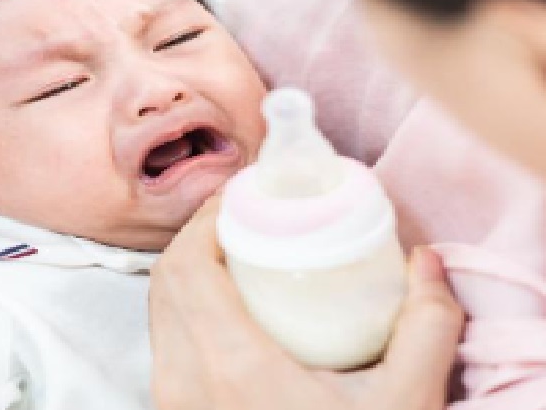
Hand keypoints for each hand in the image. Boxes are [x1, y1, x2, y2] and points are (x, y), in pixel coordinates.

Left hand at [149, 195, 463, 409]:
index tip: (241, 196)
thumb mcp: (406, 405)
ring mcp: (171, 400)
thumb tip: (426, 262)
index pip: (185, 266)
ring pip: (158, 310)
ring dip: (187, 270)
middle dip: (197, 235)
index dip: (205, 219)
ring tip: (235, 252)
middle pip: (164, 281)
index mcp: (229, 367)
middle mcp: (183, 381)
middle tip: (243, 217)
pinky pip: (164, 340)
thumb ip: (427, 328)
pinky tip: (226, 304)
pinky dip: (184, 306)